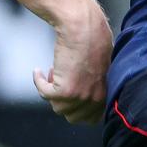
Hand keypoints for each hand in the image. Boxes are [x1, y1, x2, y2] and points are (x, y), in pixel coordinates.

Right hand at [33, 0, 112, 123]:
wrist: (83, 27)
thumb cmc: (94, 39)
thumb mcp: (101, 67)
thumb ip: (96, 84)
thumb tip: (81, 95)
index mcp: (107, 94)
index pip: (92, 119)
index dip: (78, 108)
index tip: (69, 97)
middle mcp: (95, 99)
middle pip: (72, 116)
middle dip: (64, 101)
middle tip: (60, 81)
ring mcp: (80, 96)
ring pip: (57, 106)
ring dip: (52, 91)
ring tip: (54, 71)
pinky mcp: (64, 91)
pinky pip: (44, 93)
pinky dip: (39, 82)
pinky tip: (39, 71)